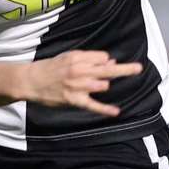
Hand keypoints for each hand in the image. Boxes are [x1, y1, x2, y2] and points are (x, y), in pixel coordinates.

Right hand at [25, 50, 142, 115]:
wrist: (30, 81)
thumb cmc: (50, 68)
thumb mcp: (68, 57)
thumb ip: (89, 58)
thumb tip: (110, 60)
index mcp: (77, 58)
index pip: (103, 57)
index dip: (104, 60)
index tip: (100, 64)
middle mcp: (79, 71)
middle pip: (108, 69)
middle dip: (124, 69)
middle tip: (138, 68)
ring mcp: (78, 86)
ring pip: (103, 85)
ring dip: (104, 85)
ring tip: (93, 84)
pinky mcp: (75, 100)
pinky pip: (93, 105)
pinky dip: (105, 109)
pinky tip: (116, 112)